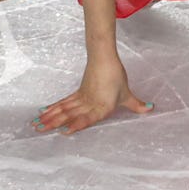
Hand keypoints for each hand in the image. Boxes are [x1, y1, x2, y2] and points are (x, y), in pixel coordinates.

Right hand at [32, 55, 152, 135]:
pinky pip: (64, 102)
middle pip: (69, 114)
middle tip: (38, 129)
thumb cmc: (115, 76)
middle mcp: (88, 103)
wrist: (104, 57)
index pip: (86, 118)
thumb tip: (151, 109)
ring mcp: (81, 97)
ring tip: (37, 123)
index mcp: (100, 106)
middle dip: (54, 122)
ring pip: (63, 109)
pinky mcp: (78, 92)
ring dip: (50, 116)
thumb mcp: (127, 93)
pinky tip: (44, 111)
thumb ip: (137, 105)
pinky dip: (54, 107)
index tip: (63, 131)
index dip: (75, 125)